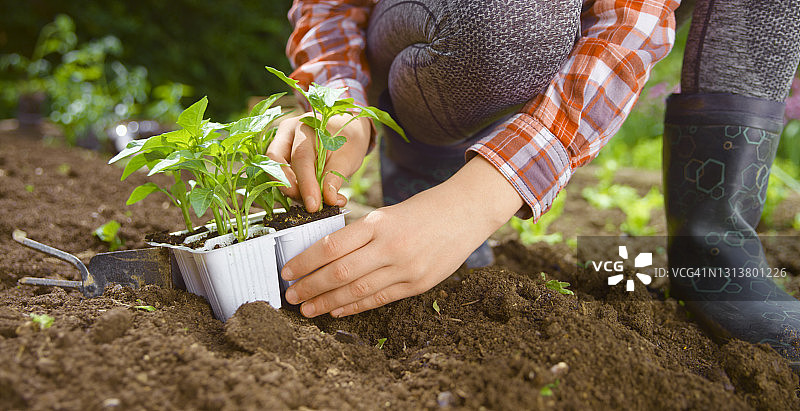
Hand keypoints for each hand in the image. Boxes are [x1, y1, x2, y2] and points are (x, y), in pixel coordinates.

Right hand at [267, 113, 372, 211]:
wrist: (347, 132)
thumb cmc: (348, 141)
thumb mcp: (348, 158)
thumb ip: (335, 178)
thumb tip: (328, 199)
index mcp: (307, 127)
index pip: (301, 157)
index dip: (306, 184)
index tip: (314, 206)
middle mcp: (288, 132)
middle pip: (276, 161)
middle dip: (290, 188)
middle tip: (311, 205)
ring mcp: (281, 143)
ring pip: (274, 170)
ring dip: (292, 190)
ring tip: (316, 200)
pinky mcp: (281, 156)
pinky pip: (280, 175)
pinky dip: (293, 189)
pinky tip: (310, 196)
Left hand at [280, 156, 523, 316]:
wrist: (466, 212)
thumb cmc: (422, 209)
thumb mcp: (387, 213)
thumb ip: (360, 234)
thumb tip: (324, 257)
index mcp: (377, 222)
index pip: (331, 246)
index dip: (304, 262)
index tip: (287, 271)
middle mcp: (389, 246)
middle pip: (338, 272)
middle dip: (310, 287)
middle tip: (290, 296)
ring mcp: (405, 268)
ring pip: (356, 291)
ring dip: (327, 303)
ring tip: (307, 310)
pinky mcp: (418, 284)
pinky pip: (379, 299)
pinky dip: (355, 307)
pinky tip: (337, 311)